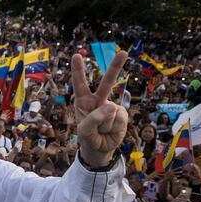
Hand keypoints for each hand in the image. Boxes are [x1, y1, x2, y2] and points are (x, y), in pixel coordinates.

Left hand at [71, 50, 128, 166]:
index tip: (76, 55)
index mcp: (83, 101)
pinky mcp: (122, 114)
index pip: (80, 83)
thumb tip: (112, 106)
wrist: (101, 148)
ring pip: (111, 111)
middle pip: (107, 82)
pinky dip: (115, 128)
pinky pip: (119, 119)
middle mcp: (98, 100)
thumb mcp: (85, 130)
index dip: (78, 70)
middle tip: (123, 52)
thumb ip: (94, 118)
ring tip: (102, 130)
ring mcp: (111, 106)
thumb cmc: (88, 136)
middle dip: (116, 67)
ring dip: (106, 125)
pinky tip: (111, 130)